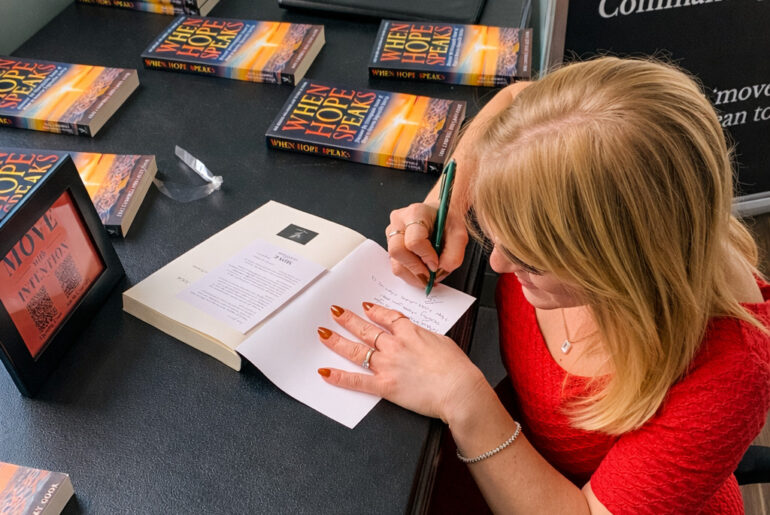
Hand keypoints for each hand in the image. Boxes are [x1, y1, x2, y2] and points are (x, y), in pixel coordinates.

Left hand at [317, 303, 486, 422]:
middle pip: (367, 329)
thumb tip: (418, 337)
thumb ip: (425, 337)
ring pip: (357, 350)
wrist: (459, 390)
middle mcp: (395, 346)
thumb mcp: (442, 342)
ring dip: (338, 341)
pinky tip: (325, 372)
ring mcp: (388, 365)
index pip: (388, 318)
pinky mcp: (385, 386)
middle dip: (349, 320)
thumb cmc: (457, 368)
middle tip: (335, 312)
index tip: (366, 307)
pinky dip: (339, 377)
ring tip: (324, 333)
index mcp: (411, 333)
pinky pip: (357, 381)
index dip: (375, 312)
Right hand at [385, 202, 468, 287]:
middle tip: (430, 274)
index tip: (436, 263)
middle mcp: (399, 221)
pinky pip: (396, 266)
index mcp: (416, 213)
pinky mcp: (390, 246)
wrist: (438, 216)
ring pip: (395, 263)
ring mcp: (391, 233)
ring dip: (413, 275)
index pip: (414, 241)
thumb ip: (454, 254)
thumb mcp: (459, 236)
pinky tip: (421, 271)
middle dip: (416, 269)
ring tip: (427, 274)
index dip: (426, 256)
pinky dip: (410, 274)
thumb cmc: (446, 222)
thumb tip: (438, 271)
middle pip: (397, 251)